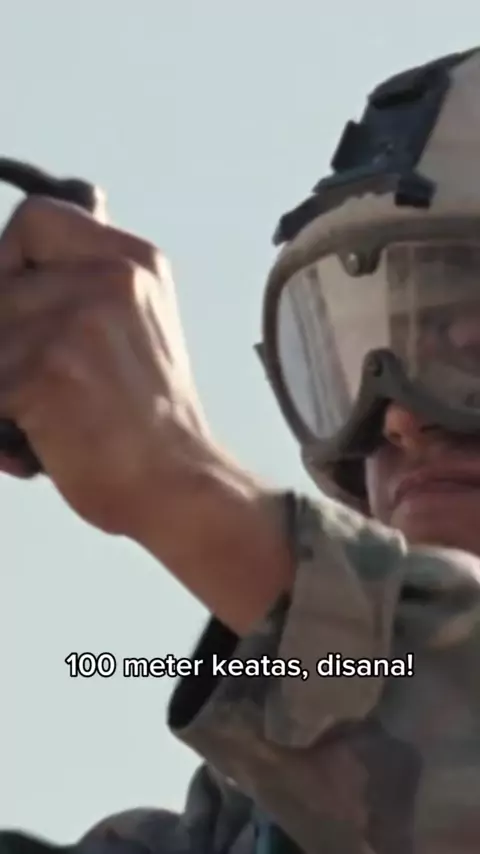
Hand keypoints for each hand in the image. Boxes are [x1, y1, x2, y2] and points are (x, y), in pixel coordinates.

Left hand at [0, 192, 291, 633]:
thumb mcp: (137, 327)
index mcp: (135, 262)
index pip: (36, 218)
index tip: (13, 304)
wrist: (179, 483)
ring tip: (32, 424)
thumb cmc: (150, 420)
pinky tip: (30, 445)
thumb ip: (88, 283)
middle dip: (3, 340)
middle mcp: (110, 279)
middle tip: (26, 381)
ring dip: (1, 388)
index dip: (8, 260)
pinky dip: (0, 426)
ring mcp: (78, 323)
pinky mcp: (48, 370)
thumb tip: (23, 254)